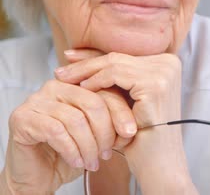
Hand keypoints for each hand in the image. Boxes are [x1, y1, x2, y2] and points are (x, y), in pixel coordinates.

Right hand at [1, 49, 135, 193]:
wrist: (39, 175)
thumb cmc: (71, 151)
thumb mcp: (97, 132)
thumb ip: (112, 118)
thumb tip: (137, 119)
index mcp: (75, 83)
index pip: (106, 90)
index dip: (121, 113)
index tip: (130, 133)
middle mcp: (54, 86)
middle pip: (92, 103)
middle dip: (105, 131)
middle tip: (108, 153)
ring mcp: (36, 100)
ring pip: (75, 119)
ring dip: (88, 145)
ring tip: (94, 162)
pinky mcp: (22, 118)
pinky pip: (56, 132)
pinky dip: (72, 150)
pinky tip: (78, 161)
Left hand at [54, 51, 197, 193]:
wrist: (159, 161)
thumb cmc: (142, 134)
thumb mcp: (127, 98)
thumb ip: (113, 78)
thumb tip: (77, 57)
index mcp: (168, 63)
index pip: (124, 54)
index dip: (95, 55)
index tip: (70, 58)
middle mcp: (170, 63)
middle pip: (119, 56)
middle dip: (86, 63)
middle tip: (60, 70)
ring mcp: (165, 72)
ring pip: (114, 63)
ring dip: (85, 71)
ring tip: (63, 79)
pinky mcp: (155, 84)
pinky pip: (116, 75)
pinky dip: (96, 81)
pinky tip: (82, 89)